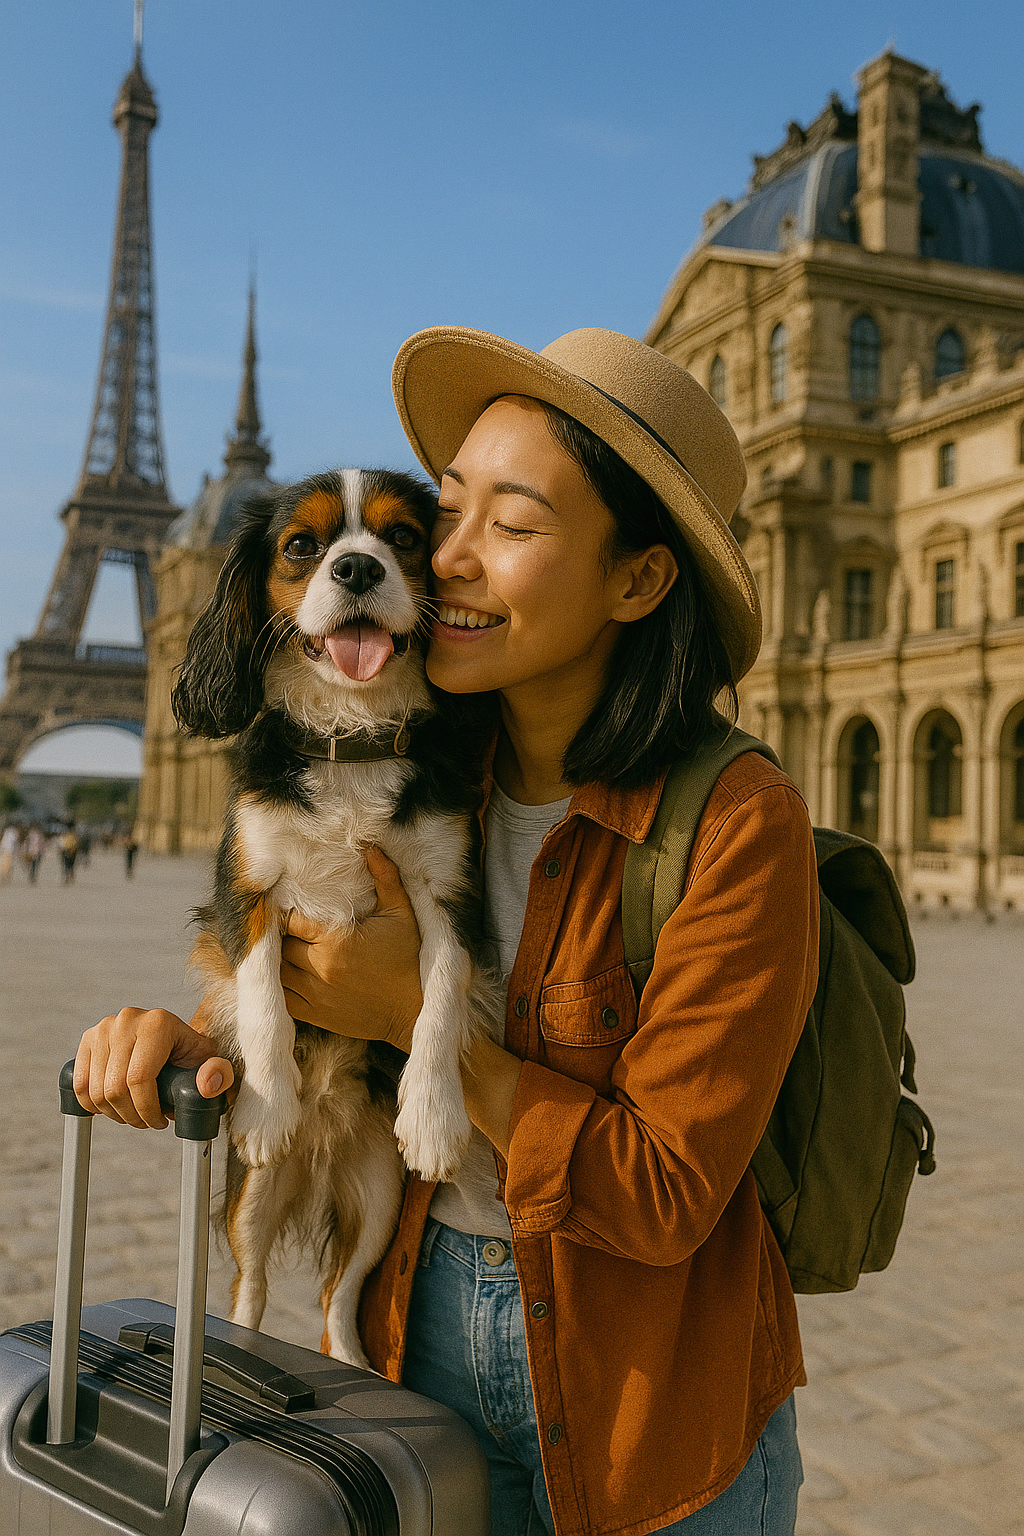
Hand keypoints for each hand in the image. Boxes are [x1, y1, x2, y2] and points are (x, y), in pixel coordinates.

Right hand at [74, 1005, 234, 1129]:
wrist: (174, 1041)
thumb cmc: (193, 1057)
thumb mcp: (212, 1064)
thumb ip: (219, 1074)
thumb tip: (206, 1085)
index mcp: (158, 1023)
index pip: (139, 1079)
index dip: (146, 1110)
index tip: (160, 1122)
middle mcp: (127, 1020)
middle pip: (115, 1088)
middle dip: (131, 1115)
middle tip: (146, 1122)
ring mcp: (104, 1028)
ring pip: (96, 1090)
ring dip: (113, 1113)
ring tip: (133, 1114)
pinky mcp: (88, 1038)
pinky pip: (79, 1084)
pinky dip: (92, 1104)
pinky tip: (111, 1107)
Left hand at [281, 846, 422, 1052]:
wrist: (414, 1010)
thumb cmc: (410, 959)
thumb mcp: (402, 914)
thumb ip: (385, 878)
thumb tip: (370, 847)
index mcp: (336, 940)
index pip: (292, 920)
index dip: (288, 912)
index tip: (292, 905)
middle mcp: (319, 968)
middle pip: (281, 945)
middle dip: (282, 934)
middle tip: (286, 925)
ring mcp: (315, 994)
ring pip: (276, 972)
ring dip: (278, 959)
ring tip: (284, 947)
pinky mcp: (316, 1014)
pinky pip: (283, 999)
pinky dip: (280, 985)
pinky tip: (286, 973)